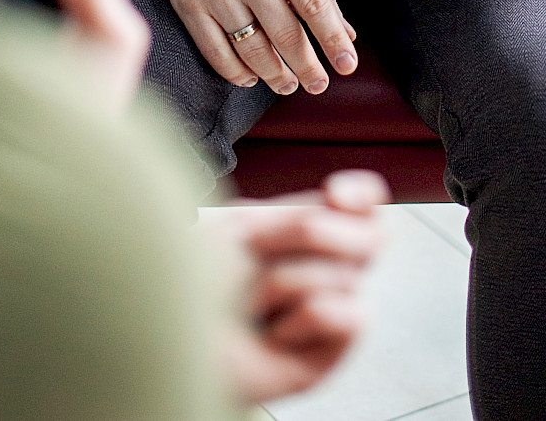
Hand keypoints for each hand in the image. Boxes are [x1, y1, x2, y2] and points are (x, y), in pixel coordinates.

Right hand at [134, 0, 356, 96]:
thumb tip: (346, 34)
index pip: (314, 4)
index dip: (333, 38)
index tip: (347, 64)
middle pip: (286, 34)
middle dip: (307, 67)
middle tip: (319, 85)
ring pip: (253, 50)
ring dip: (275, 75)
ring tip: (288, 84)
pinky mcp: (191, 9)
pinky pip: (218, 54)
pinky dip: (237, 73)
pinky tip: (251, 78)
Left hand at [206, 169, 388, 403]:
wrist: (173, 335)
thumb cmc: (196, 284)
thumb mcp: (245, 228)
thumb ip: (302, 213)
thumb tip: (342, 201)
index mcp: (310, 229)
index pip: (367, 202)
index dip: (362, 194)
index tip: (334, 194)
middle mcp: (329, 266)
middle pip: (372, 234)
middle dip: (309, 233)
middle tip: (261, 248)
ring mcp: (334, 307)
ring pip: (345, 275)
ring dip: (282, 283)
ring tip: (252, 305)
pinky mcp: (332, 351)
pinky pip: (348, 317)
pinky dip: (301, 321)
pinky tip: (274, 334)